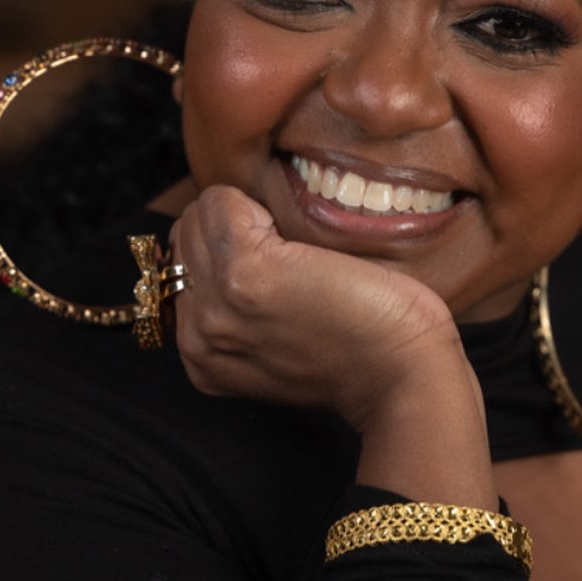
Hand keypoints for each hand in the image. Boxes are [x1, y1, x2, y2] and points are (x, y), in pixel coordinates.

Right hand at [168, 184, 460, 429]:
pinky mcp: (246, 272)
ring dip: (247, 217)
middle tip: (290, 263)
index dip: (229, 250)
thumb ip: (240, 315)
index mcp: (199, 356)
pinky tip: (301, 247)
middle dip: (233, 230)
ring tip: (296, 257)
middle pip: (184, 236)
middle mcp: (196, 335)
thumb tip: (226, 248)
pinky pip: (223, 202)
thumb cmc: (363, 354)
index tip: (279, 274)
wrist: (403, 377)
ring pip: (199, 215)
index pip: (178, 266)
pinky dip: (260, 206)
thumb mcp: (279, 346)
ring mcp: (217, 304)